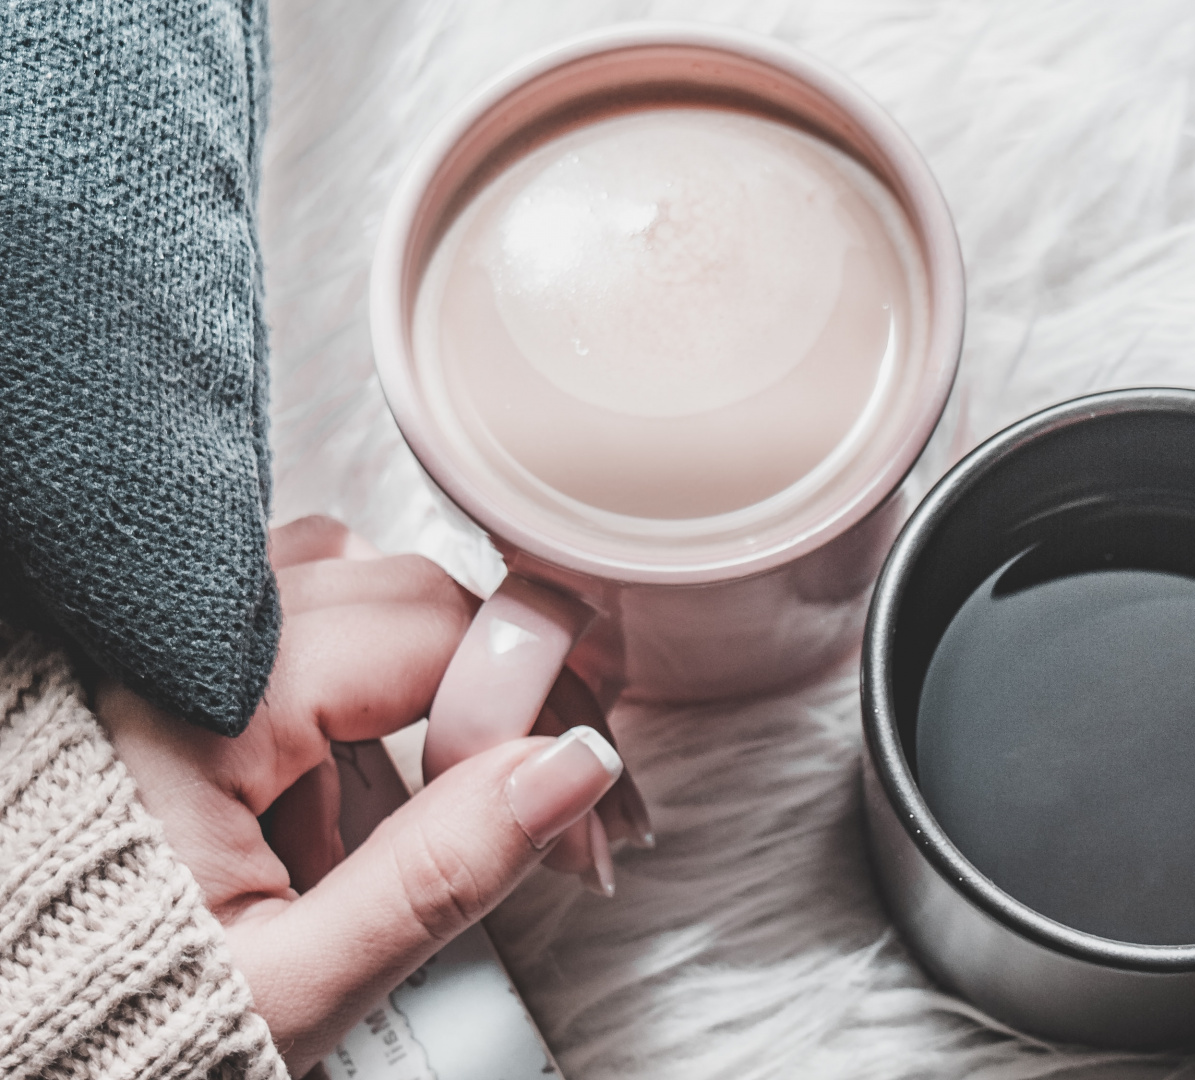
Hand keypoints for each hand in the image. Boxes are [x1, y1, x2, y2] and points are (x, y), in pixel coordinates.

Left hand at [99, 516, 649, 1075]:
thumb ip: (437, 873)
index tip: (583, 791)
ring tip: (433, 812)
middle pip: (405, 595)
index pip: (425, 629)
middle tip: (556, 805)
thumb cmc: (119, 1024)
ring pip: (357, 598)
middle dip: (500, 694)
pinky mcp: (177, 687)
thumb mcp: (295, 982)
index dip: (530, 698)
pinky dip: (357, 714)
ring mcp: (175, 659)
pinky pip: (302, 644)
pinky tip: (344, 821)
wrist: (11, 1044)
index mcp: (197, 710)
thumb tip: (569, 768)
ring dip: (426, 691)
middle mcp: (178, 652)